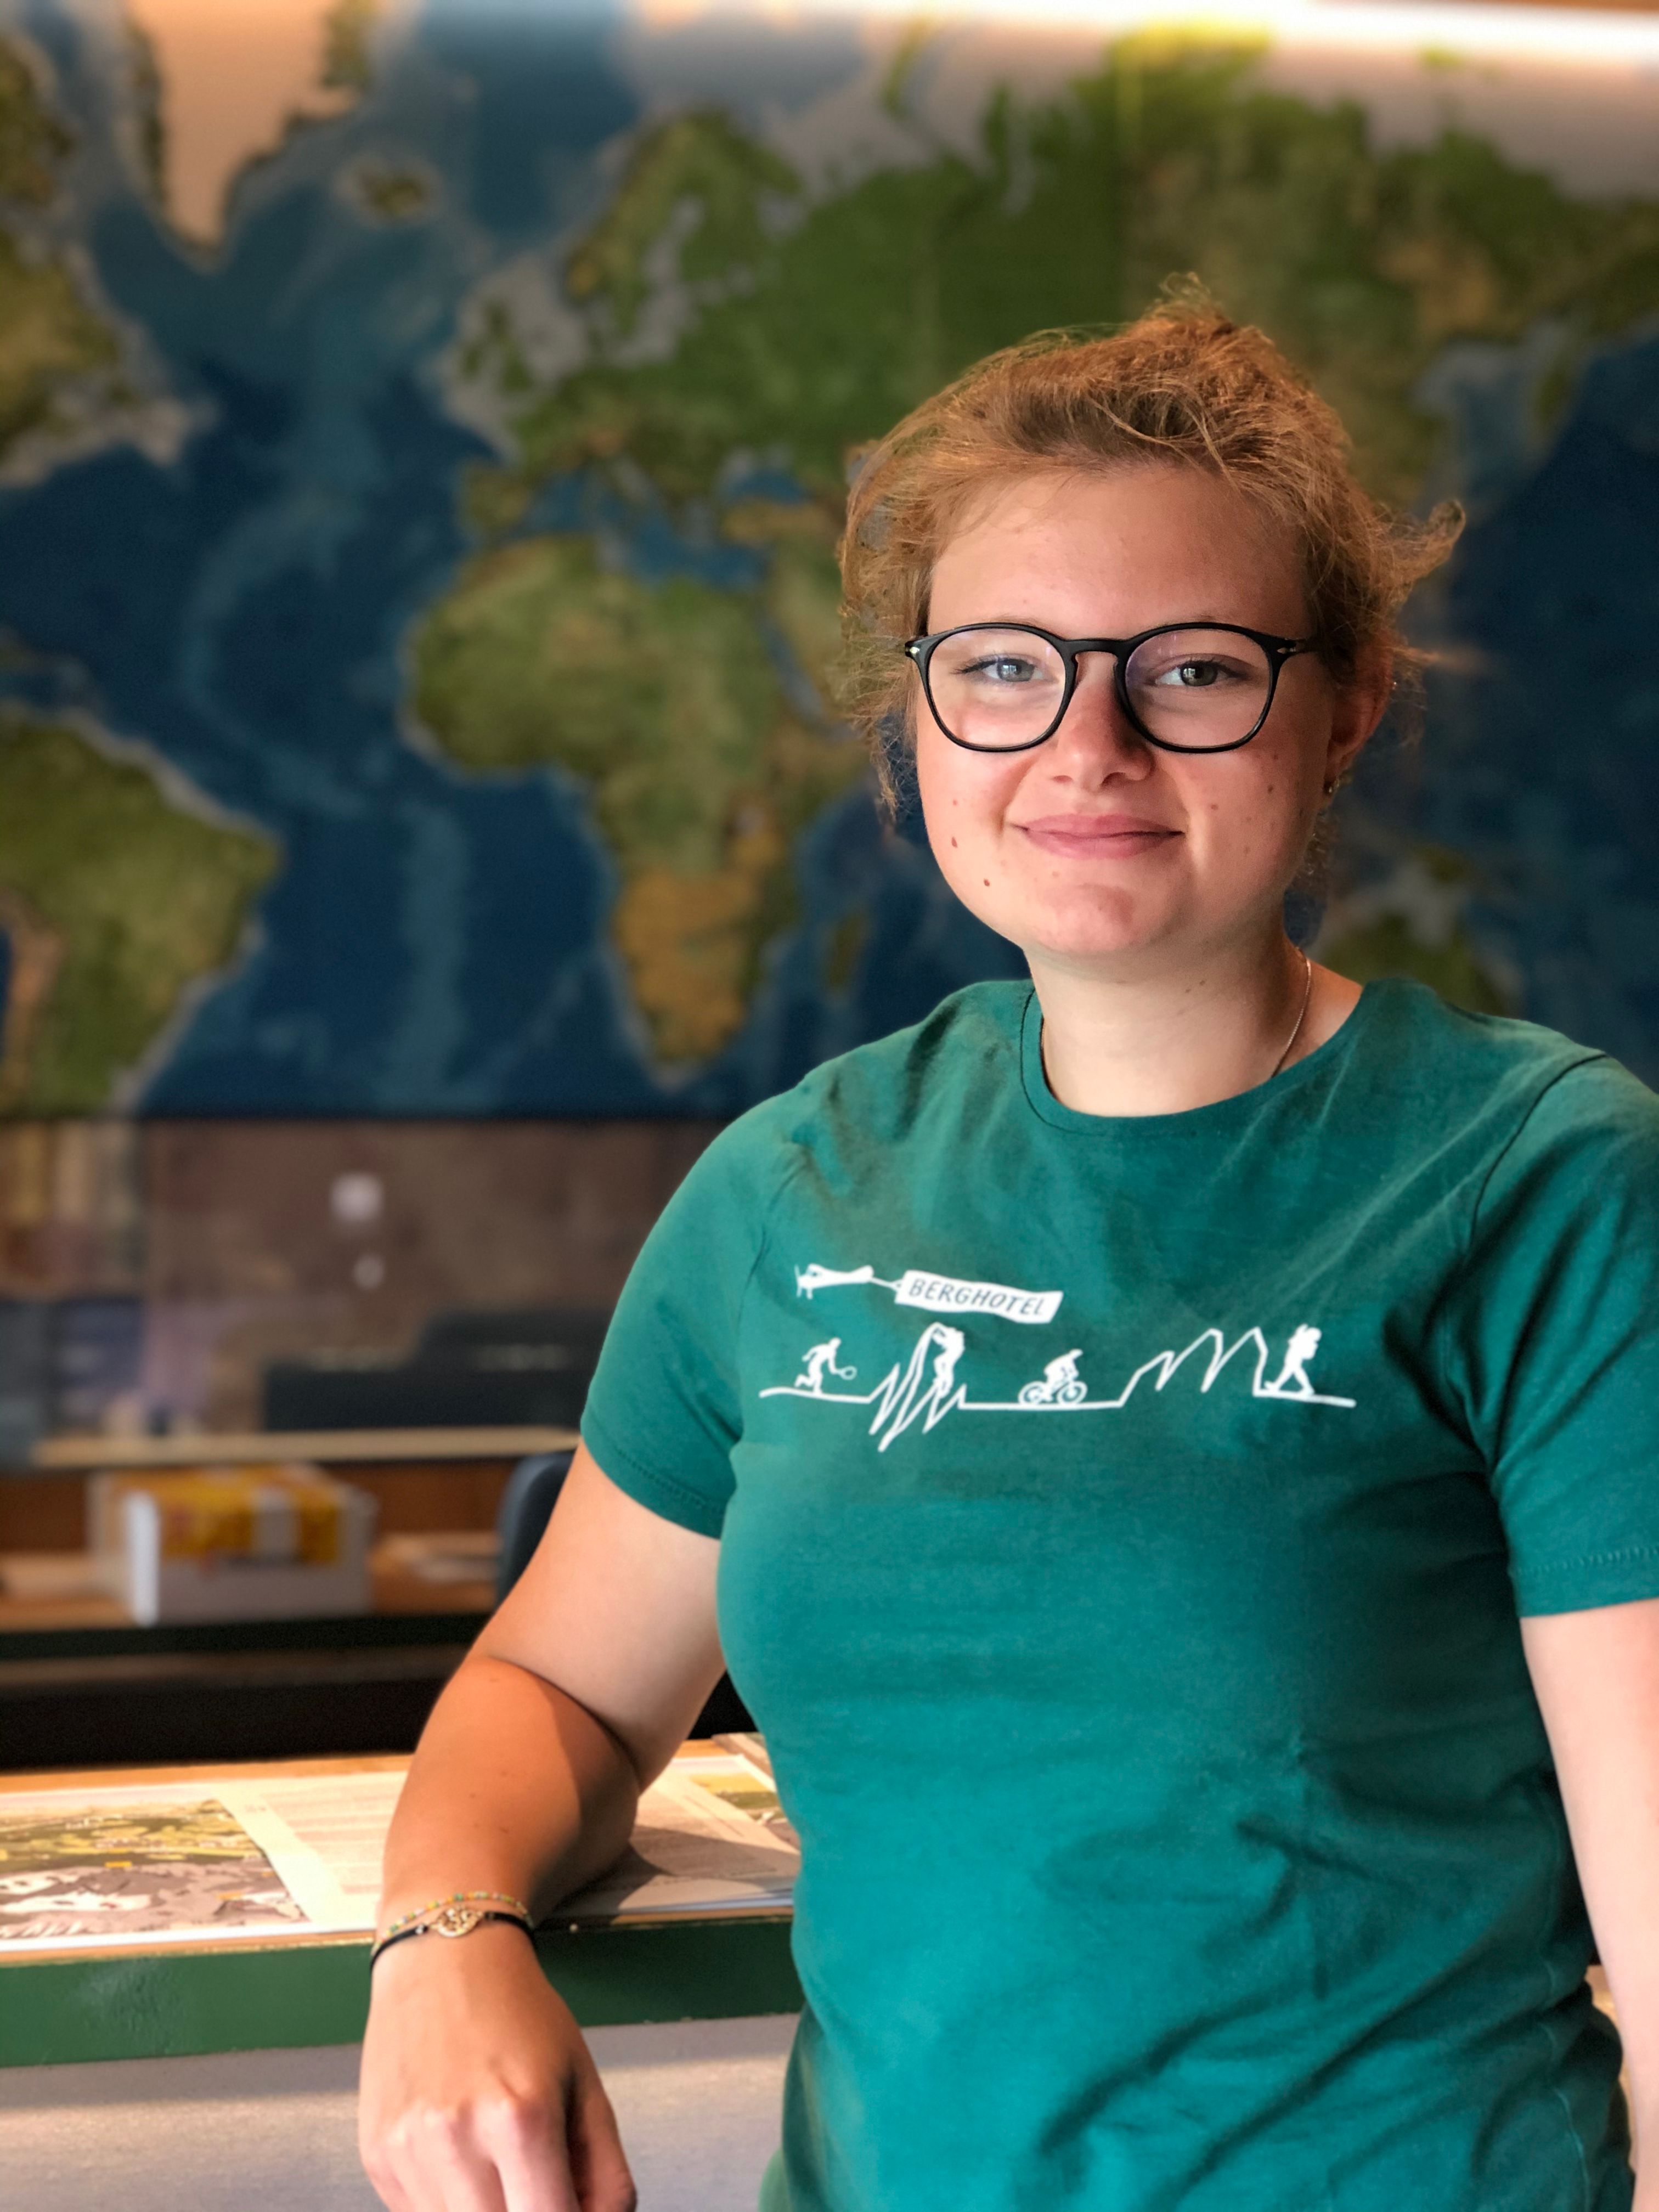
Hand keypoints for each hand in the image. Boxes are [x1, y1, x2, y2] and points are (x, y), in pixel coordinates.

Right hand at [359, 1921, 635, 2211]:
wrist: (445, 1959)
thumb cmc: (517, 2011)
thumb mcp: (584, 2082)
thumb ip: (605, 2173)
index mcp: (521, 2118)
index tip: (570, 2204)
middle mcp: (456, 2138)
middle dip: (527, 2210)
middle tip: (536, 2181)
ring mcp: (409, 2152)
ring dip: (485, 2211)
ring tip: (496, 2160)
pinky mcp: (377, 2158)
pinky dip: (449, 2202)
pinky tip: (460, 2154)